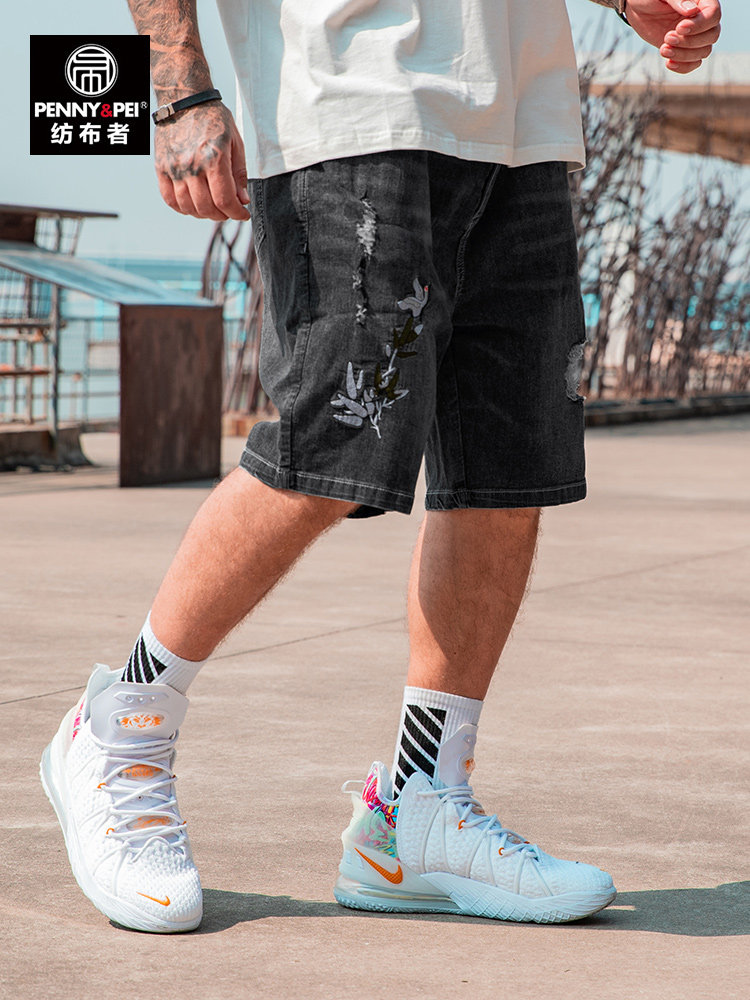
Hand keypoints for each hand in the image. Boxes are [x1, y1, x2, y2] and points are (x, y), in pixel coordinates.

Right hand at [155, 101, 250, 220]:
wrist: (185, 99)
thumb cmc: (214, 119)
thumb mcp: (235, 143)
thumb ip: (239, 174)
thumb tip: (242, 201)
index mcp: (214, 158)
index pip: (225, 200)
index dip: (237, 213)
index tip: (243, 214)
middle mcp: (192, 165)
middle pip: (207, 208)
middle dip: (223, 215)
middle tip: (229, 211)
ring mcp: (174, 168)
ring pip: (189, 207)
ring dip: (204, 214)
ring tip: (213, 207)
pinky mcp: (161, 167)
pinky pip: (170, 199)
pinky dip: (183, 208)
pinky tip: (194, 205)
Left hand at [625, 0, 721, 73]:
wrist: (639, 9)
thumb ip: (678, 0)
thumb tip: (691, 11)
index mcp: (702, 2)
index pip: (714, 15)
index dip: (700, 25)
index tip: (679, 28)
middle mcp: (702, 19)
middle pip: (712, 35)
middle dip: (690, 42)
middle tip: (667, 37)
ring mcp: (695, 35)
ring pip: (704, 51)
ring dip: (684, 55)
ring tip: (663, 49)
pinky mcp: (684, 49)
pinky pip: (694, 63)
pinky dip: (683, 67)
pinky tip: (668, 63)